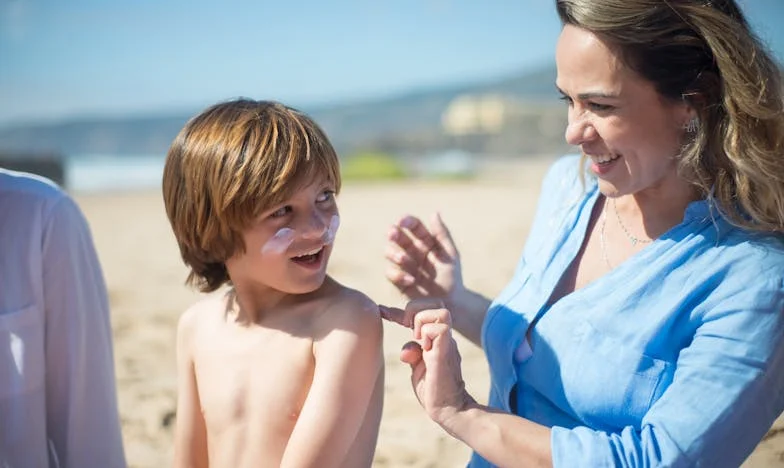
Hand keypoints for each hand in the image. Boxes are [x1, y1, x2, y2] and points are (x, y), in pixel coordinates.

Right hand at [384, 213, 463, 306]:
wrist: (450, 302)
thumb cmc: (452, 277)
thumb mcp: (450, 254)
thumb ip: (442, 234)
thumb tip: (434, 213)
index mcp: (425, 241)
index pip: (414, 226)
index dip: (407, 221)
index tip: (402, 221)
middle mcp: (412, 251)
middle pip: (398, 237)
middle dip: (394, 233)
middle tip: (393, 233)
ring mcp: (404, 265)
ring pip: (390, 253)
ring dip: (395, 253)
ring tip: (404, 259)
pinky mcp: (399, 280)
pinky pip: (391, 273)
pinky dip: (398, 275)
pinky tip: (411, 279)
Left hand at [385, 298, 475, 424]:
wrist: (448, 409)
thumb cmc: (434, 390)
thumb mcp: (417, 367)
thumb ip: (412, 352)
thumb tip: (406, 348)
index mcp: (436, 338)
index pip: (421, 313)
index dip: (398, 310)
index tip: (382, 310)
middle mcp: (443, 337)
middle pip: (436, 303)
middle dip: (416, 309)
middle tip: (407, 329)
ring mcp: (446, 343)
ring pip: (440, 311)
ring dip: (422, 321)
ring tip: (417, 339)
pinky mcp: (446, 352)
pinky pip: (440, 328)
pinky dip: (427, 334)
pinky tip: (424, 350)